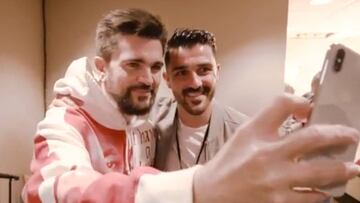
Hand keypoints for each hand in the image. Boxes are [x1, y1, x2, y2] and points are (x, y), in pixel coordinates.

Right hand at [194, 94, 359, 202]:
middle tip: (353, 136)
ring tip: (353, 168)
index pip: (282, 104)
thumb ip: (269, 119)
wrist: (212, 193)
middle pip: (313, 137)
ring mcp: (275, 181)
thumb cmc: (229, 162)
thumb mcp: (245, 134)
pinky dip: (323, 193)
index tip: (312, 108)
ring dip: (342, 169)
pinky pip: (310, 198)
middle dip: (340, 135)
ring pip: (320, 172)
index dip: (302, 102)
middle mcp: (266, 155)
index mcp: (255, 133)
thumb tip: (302, 111)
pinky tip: (326, 191)